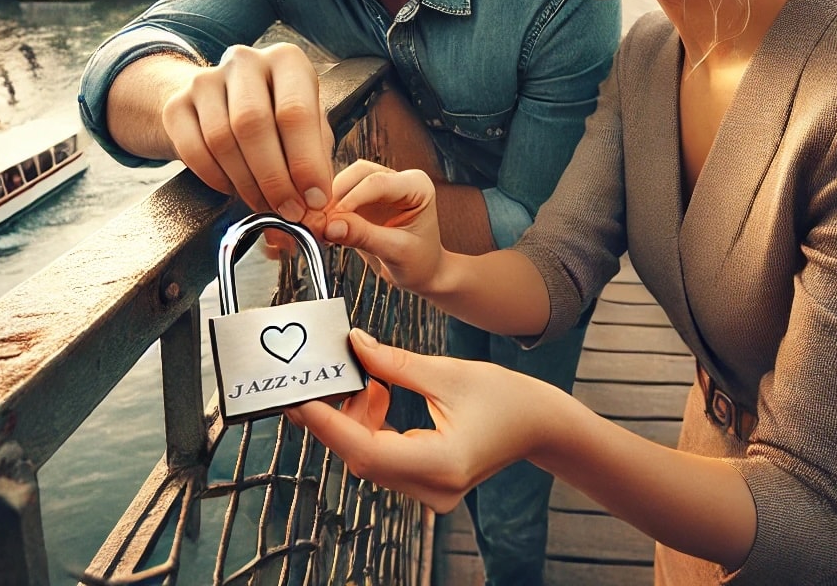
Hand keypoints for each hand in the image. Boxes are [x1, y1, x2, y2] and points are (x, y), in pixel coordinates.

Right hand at [160, 42, 335, 226]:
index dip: (305, 162)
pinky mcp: (176, 104)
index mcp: (286, 61)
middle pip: (252, 124)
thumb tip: (316, 204)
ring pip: (221, 139)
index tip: (313, 199)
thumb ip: (316, 162)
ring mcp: (205, 80)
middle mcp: (244, 61)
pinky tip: (233, 188)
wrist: (223, 103)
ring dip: (246, 183)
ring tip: (264, 203)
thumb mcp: (308, 128)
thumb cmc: (278, 117)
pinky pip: (193, 149)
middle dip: (274, 178)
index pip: (295, 111)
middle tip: (288, 210)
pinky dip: (215, 178)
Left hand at [288, 329, 550, 513]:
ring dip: (355, 418)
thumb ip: (395, 363)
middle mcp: (433, 488)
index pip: (368, 451)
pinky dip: (370, 426)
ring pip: (368, 458)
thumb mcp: (449, 372)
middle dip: (337, 416)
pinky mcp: (424, 484)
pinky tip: (379, 395)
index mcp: (443, 463)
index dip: (328, 426)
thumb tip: (352, 345)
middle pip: (362, 456)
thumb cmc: (507, 398)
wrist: (538, 425)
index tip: (298, 401)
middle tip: (321, 378)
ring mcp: (429, 492)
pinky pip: (381, 457)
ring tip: (369, 380)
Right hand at [325, 159, 443, 294]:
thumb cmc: (420, 262)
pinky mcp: (363, 199)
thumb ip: (364, 236)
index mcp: (417, 186)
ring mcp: (379, 188)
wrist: (421, 273)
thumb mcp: (396, 251)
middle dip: (338, 197)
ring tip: (322, 228)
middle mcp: (398, 180)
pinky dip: (329, 210)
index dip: (352, 199)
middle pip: (358, 173)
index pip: (378, 182)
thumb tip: (332, 226)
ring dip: (330, 202)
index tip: (333, 220)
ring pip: (345, 181)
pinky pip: (340, 196)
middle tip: (323, 224)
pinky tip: (325, 229)